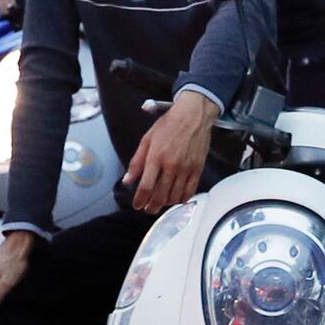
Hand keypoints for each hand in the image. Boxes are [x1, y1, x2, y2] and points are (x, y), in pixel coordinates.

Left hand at [123, 91, 215, 212]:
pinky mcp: (197, 169)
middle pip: (160, 195)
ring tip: (160, 204)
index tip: (137, 205)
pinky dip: (181, 199)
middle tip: (147, 209)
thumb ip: (136, 162)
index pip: (146, 187)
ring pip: (174, 196)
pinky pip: (189, 191)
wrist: (193, 116)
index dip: (140, 200)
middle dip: (151, 207)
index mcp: (156, 157)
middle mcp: (171, 166)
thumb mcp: (147, 140)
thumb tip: (127, 180)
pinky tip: (176, 199)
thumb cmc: (169, 125)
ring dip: (165, 204)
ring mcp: (185, 169)